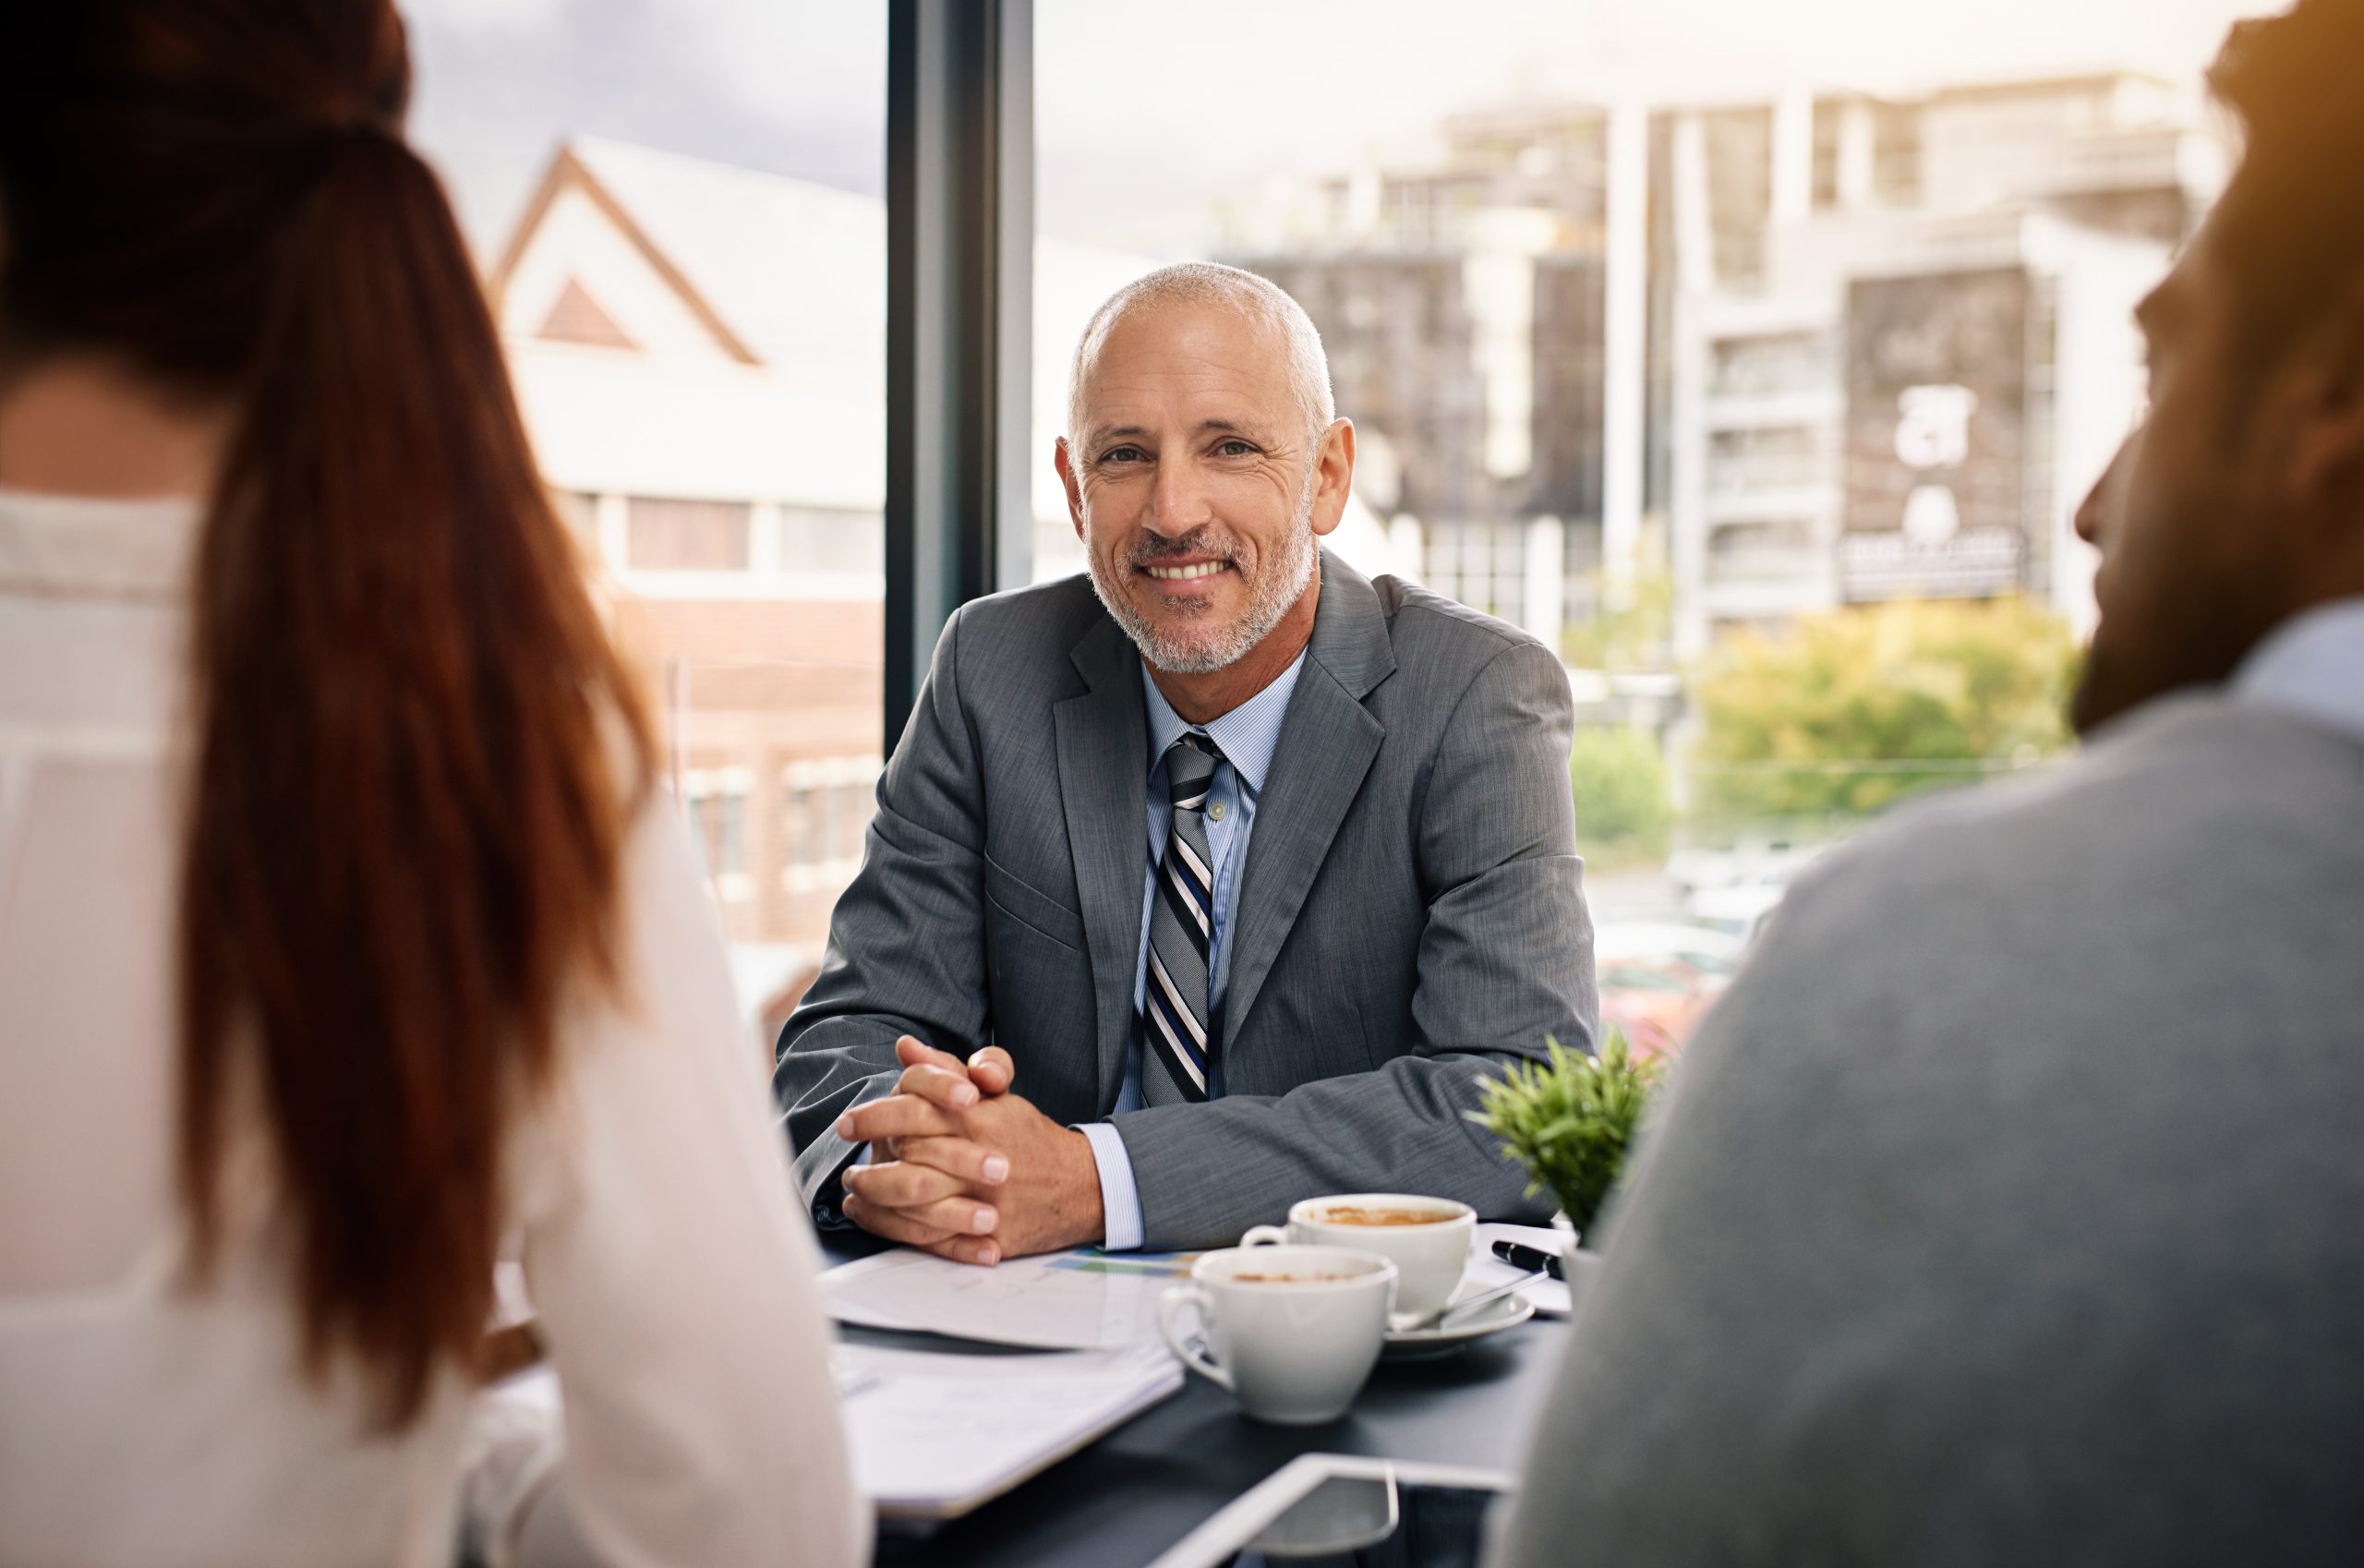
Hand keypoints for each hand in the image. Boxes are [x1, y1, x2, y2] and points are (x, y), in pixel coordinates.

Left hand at [838, 1039, 1101, 1263]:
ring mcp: (984, 1202)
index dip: (873, 1117)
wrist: (1081, 1185)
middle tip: (845, 1159)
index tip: (847, 1122)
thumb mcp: (995, 1095)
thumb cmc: (1029, 1136)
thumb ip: (946, 1070)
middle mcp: (979, 1159)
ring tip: (855, 1189)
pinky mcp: (988, 1237)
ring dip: (876, 1197)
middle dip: (869, 1160)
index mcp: (978, 1118)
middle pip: (908, 1158)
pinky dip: (895, 1230)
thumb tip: (905, 1048)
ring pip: (915, 1203)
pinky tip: (873, 1218)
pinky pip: (933, 1238)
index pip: (915, 1111)